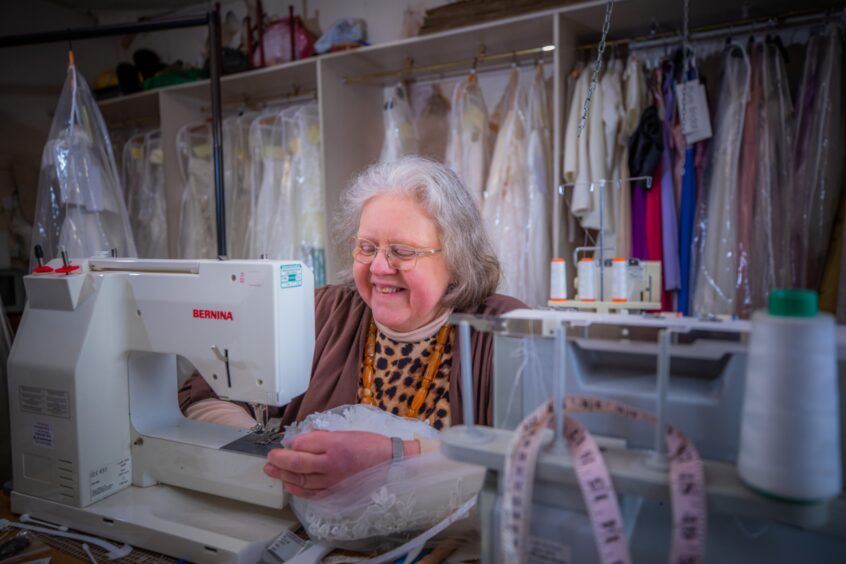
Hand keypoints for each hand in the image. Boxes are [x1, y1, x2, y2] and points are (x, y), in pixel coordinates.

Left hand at [263, 430, 418, 497]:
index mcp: (335, 445)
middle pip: (298, 463)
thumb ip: (322, 437)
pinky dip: (299, 490)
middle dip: (280, 461)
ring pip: (302, 480)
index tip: (284, 443)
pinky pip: (313, 493)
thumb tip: (300, 441)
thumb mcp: (346, 433)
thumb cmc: (370, 445)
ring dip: (284, 476)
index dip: (290, 444)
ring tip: (272, 471)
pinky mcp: (337, 492)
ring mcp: (333, 480)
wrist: (391, 463)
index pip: (304, 444)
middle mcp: (332, 464)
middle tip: (269, 459)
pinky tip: (290, 486)